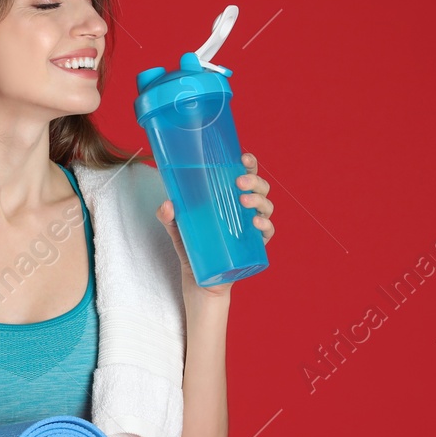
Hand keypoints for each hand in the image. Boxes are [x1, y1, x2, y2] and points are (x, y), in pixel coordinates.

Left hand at [156, 151, 275, 298]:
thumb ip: (167, 216)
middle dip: (253, 180)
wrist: (199, 279)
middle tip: (238, 182)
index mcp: (230, 197)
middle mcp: (245, 209)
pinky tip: (255, 222)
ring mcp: (252, 226)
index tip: (243, 157)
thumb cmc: (192, 246)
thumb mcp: (176, 228)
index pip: (245, 174)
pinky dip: (265, 225)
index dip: (249, 163)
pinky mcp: (255, 245)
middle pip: (260, 187)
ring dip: (258, 199)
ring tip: (243, 201)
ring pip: (266, 206)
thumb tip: (167, 204)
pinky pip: (268, 232)